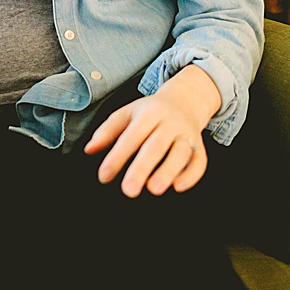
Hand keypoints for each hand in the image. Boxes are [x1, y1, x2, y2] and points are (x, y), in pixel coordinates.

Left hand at [84, 65, 220, 197]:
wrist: (186, 100)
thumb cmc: (151, 112)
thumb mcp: (127, 113)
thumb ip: (107, 131)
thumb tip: (89, 149)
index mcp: (150, 112)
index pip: (133, 135)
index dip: (118, 156)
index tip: (104, 175)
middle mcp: (171, 122)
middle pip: (157, 145)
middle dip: (142, 168)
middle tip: (129, 190)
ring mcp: (187, 134)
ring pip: (181, 152)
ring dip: (169, 171)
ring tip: (154, 189)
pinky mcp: (199, 147)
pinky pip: (200, 161)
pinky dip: (192, 175)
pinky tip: (178, 186)